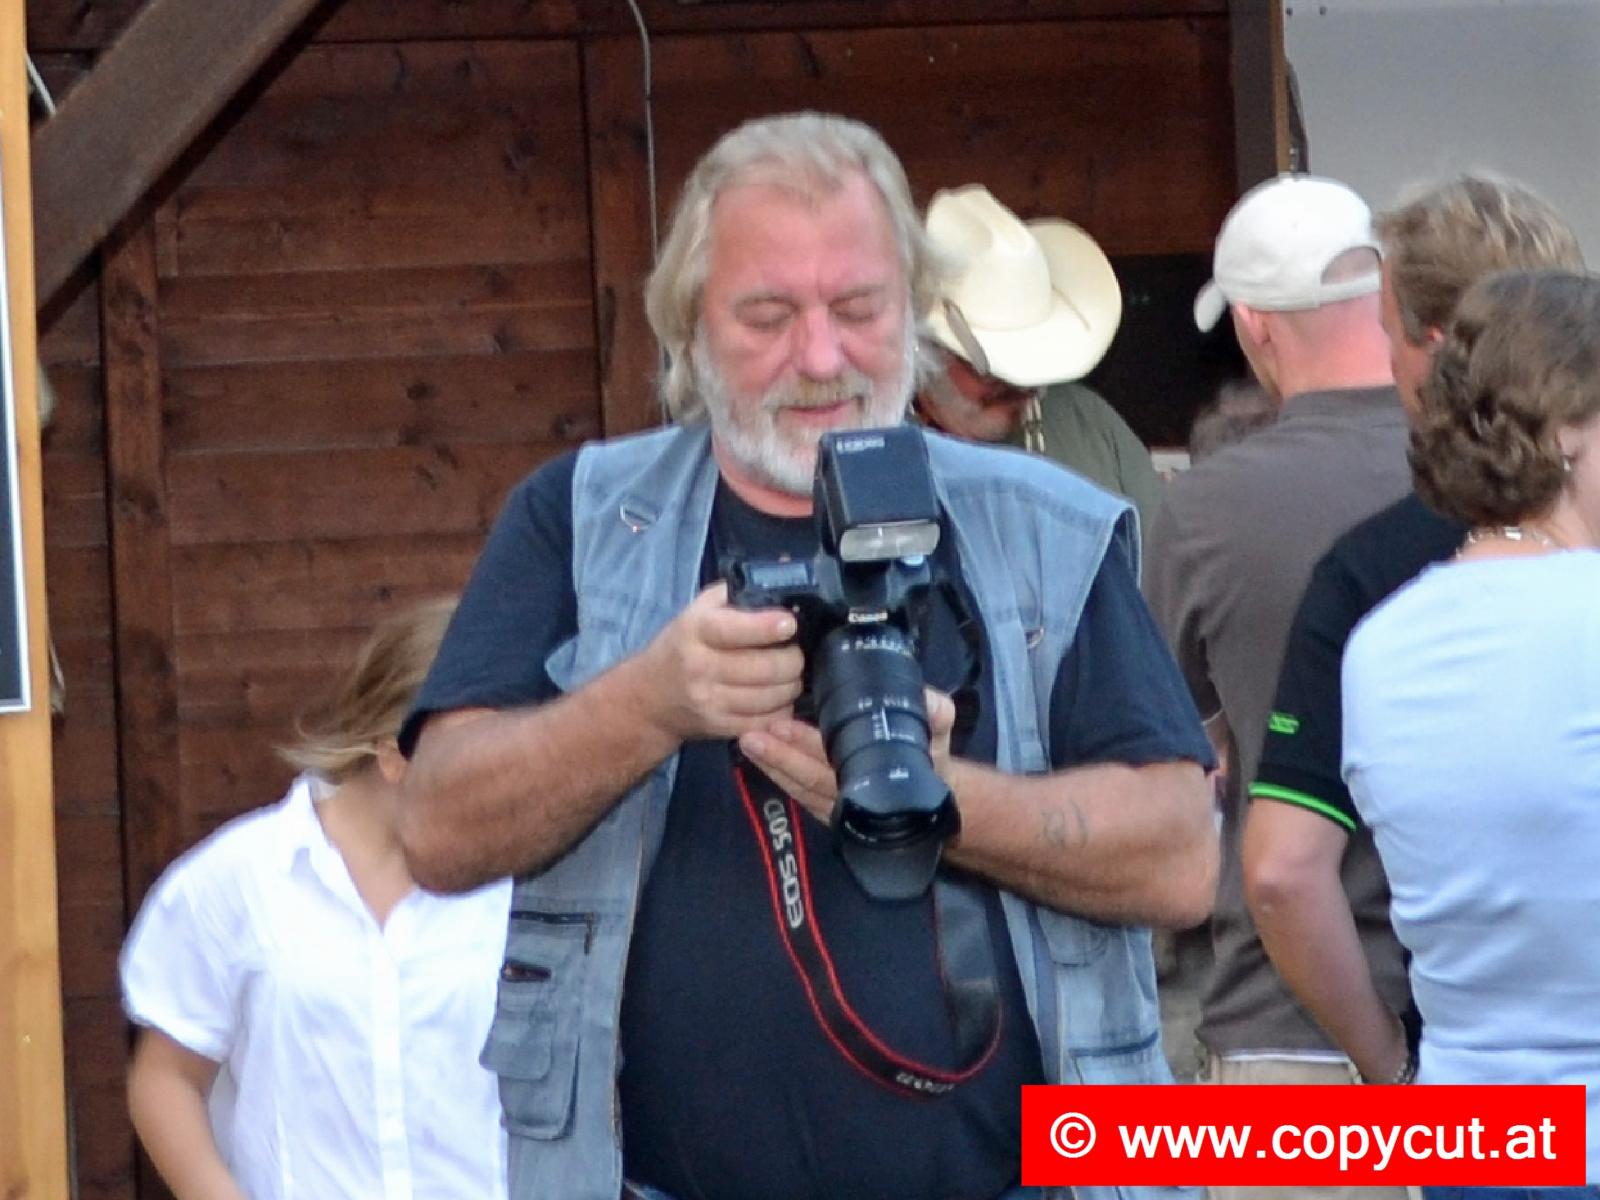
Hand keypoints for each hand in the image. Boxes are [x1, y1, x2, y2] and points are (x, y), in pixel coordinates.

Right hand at [639, 583, 804, 741]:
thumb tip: (781, 579)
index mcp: (696, 630)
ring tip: (789, 675)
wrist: (649, 698)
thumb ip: (736, 594)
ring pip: (773, 696)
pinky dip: (782, 709)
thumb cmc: (683, 645)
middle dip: (793, 658)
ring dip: (792, 684)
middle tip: (795, 653)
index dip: (768, 627)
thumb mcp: (699, 610)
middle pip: (766, 667)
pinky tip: (778, 698)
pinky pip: (767, 720)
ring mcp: (710, 701)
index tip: (790, 624)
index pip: (735, 630)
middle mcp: (701, 667)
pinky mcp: (719, 727)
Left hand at [739, 687, 957, 825]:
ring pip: (800, 789)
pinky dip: (780, 778)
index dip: (806, 745)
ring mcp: (839, 807)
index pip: (835, 761)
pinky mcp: (829, 810)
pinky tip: (760, 760)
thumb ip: (935, 714)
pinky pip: (801, 795)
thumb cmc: (929, 754)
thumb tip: (931, 703)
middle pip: (810, 778)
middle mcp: (854, 797)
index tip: (781, 726)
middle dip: (780, 757)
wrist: (935, 796)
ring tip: (748, 743)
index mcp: (878, 776)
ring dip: (773, 767)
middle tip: (752, 736)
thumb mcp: (938, 730)